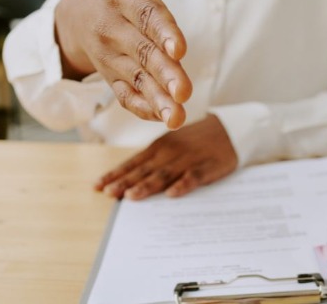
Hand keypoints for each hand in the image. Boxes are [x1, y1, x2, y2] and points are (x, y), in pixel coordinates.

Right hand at [54, 0, 191, 129]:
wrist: (74, 14)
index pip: (144, 13)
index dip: (161, 30)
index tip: (178, 46)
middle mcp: (114, 29)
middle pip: (143, 52)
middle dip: (164, 72)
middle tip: (184, 90)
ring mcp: (112, 56)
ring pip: (136, 79)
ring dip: (156, 99)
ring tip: (177, 116)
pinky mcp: (113, 75)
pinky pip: (125, 94)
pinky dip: (141, 108)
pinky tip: (161, 121)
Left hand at [94, 115, 238, 199]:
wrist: (228, 129)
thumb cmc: (194, 141)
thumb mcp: (170, 145)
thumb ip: (152, 162)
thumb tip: (127, 182)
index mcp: (159, 147)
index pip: (133, 162)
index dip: (116, 174)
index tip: (98, 186)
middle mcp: (170, 152)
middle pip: (145, 169)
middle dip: (125, 182)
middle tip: (108, 194)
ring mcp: (189, 159)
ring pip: (165, 174)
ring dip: (147, 185)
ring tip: (131, 196)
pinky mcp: (208, 166)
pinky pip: (194, 176)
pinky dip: (183, 185)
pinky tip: (172, 194)